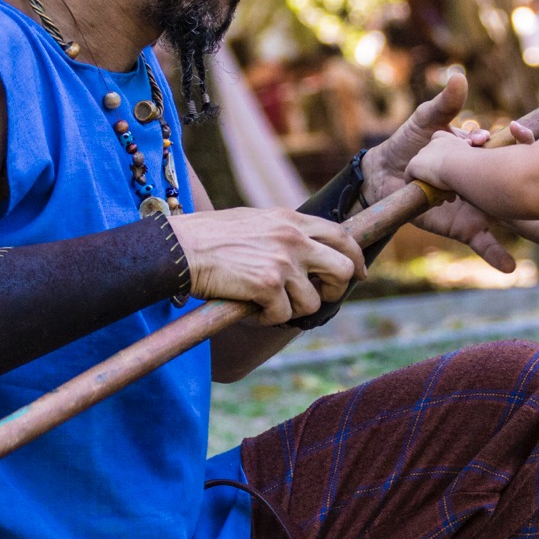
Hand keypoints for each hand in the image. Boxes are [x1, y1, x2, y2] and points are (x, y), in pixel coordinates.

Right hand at [172, 206, 364, 325]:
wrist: (180, 249)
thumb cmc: (209, 238)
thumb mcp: (255, 222)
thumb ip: (284, 232)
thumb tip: (308, 252)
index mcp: (291, 219)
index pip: (342, 236)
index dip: (355, 258)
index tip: (358, 274)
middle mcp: (293, 238)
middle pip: (343, 269)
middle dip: (333, 290)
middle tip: (315, 297)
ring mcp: (282, 261)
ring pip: (312, 302)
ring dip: (291, 310)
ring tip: (265, 304)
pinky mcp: (267, 285)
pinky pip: (283, 316)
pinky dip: (267, 319)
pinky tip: (250, 310)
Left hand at [360, 69, 514, 272]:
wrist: (384, 174)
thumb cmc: (406, 143)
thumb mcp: (425, 121)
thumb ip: (444, 105)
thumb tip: (459, 77)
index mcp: (478, 155)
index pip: (502, 150)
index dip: (508, 142)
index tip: (497, 136)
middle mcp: (482, 181)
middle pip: (507, 181)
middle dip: (517, 175)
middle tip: (519, 168)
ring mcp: (475, 205)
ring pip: (502, 212)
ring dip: (516, 214)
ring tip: (530, 217)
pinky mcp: (462, 227)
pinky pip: (482, 242)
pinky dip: (495, 255)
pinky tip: (509, 267)